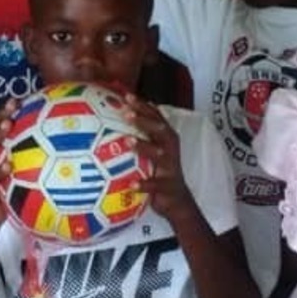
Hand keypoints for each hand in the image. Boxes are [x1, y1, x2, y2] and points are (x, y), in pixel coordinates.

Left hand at [125, 95, 196, 224]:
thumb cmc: (161, 171)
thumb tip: (119, 119)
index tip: (127, 96)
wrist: (177, 201)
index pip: (156, 117)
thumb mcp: (154, 151)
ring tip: (128, 141)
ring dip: (144, 146)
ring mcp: (170, 167)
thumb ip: (142, 136)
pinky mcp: (167, 186)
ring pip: (159, 153)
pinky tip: (133, 184)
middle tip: (126, 113)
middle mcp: (170, 149)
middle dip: (144, 120)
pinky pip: (156, 184)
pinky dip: (145, 184)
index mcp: (166, 139)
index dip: (143, 106)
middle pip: (160, 130)